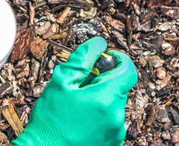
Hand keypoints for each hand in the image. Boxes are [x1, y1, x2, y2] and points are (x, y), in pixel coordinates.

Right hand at [12, 37, 137, 145]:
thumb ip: (83, 58)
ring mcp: (116, 133)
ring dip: (100, 101)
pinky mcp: (113, 144)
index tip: (105, 58)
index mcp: (106, 98)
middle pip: (118, 88)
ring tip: (77, 107)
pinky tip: (80, 121)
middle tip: (79, 86)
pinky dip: (99, 117)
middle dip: (102, 82)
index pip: (128, 70)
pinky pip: (110, 123)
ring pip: (113, 106)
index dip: (118, 59)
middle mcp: (117, 117)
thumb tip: (99, 43)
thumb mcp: (61, 82)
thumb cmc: (50, 120)